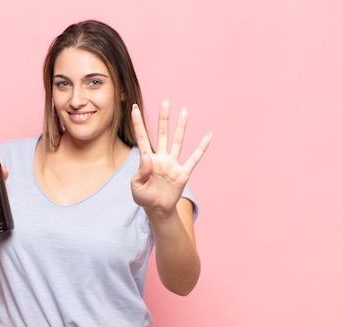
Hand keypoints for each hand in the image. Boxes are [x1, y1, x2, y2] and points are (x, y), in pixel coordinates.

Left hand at [130, 99, 211, 214]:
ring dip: (181, 127)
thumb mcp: (136, 186)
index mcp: (146, 159)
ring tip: (184, 111)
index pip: (142, 137)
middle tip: (165, 101)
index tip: (134, 107)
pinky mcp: (183, 173)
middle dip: (163, 118)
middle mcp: (160, 157)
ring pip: (177, 141)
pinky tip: (208, 136)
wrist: (157, 209)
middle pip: (162, 133)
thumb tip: (147, 156)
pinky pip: (194, 159)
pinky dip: (201, 148)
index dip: (138, 123)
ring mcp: (172, 164)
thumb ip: (141, 172)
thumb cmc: (143, 196)